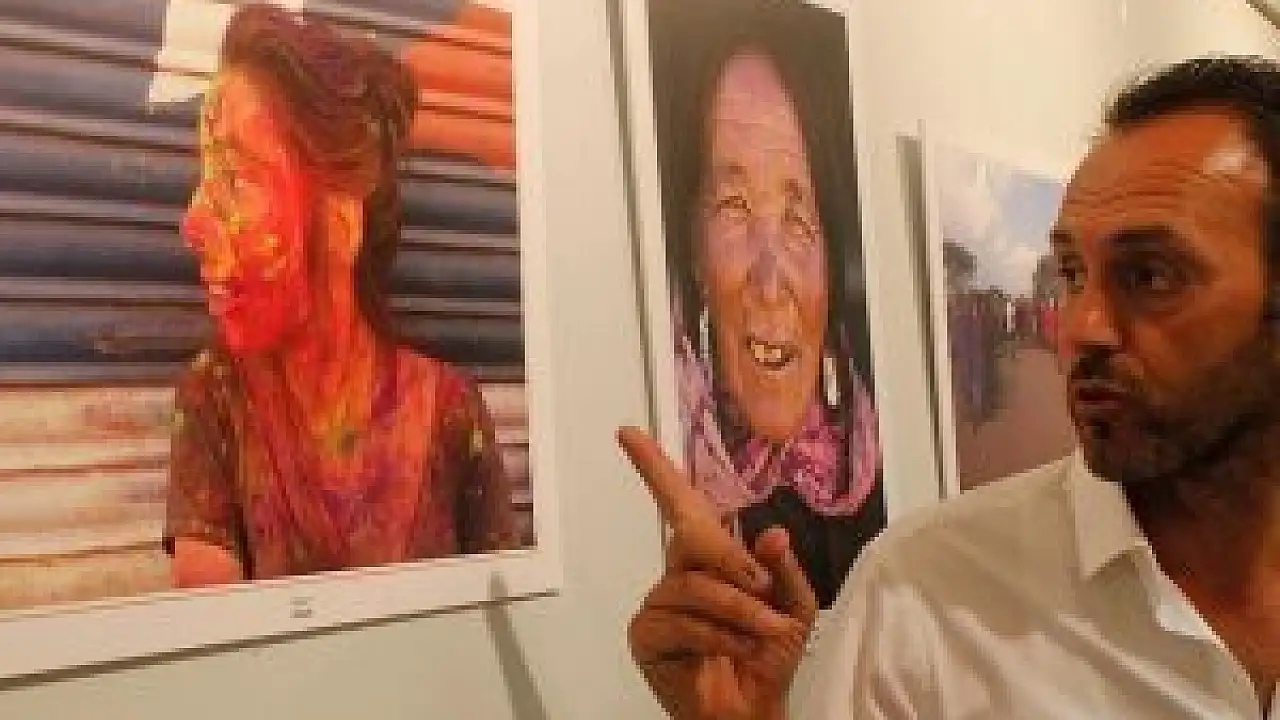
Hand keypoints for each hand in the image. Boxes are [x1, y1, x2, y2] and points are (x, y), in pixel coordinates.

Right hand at [619, 427, 817, 719]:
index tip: (629, 433)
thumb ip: (783, 570)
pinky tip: (738, 650)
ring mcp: (658, 604)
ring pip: (695, 586)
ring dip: (740, 611)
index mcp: (709, 558)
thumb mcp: (793, 608)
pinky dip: (718, 635)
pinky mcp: (646, 636)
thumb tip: (773, 532)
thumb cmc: (768, 658)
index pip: (680, 504)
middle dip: (731, 559)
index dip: (655, 468)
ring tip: (766, 633)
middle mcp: (677, 574)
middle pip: (692, 536)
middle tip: (763, 586)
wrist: (752, 712)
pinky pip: (682, 621)